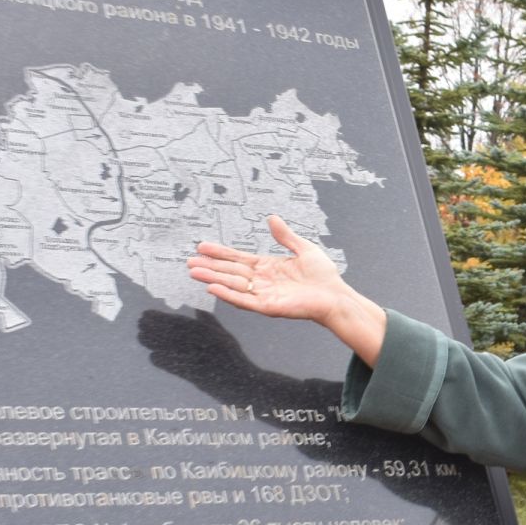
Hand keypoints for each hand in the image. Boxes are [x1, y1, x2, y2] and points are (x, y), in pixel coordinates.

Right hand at [189, 216, 348, 322]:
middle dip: (210, 266)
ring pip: (233, 285)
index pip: (238, 258)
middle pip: (230, 272)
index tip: (202, 247)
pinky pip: (244, 300)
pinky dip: (228, 294)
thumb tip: (272, 218)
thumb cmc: (324, 276)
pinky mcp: (268, 306)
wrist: (336, 296)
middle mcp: (262, 281)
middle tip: (189, 262)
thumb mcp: (303, 248)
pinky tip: (213, 287)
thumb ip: (285, 236)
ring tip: (194, 272)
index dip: (220, 253)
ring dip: (213, 278)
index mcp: (268, 267)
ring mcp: (264, 294)